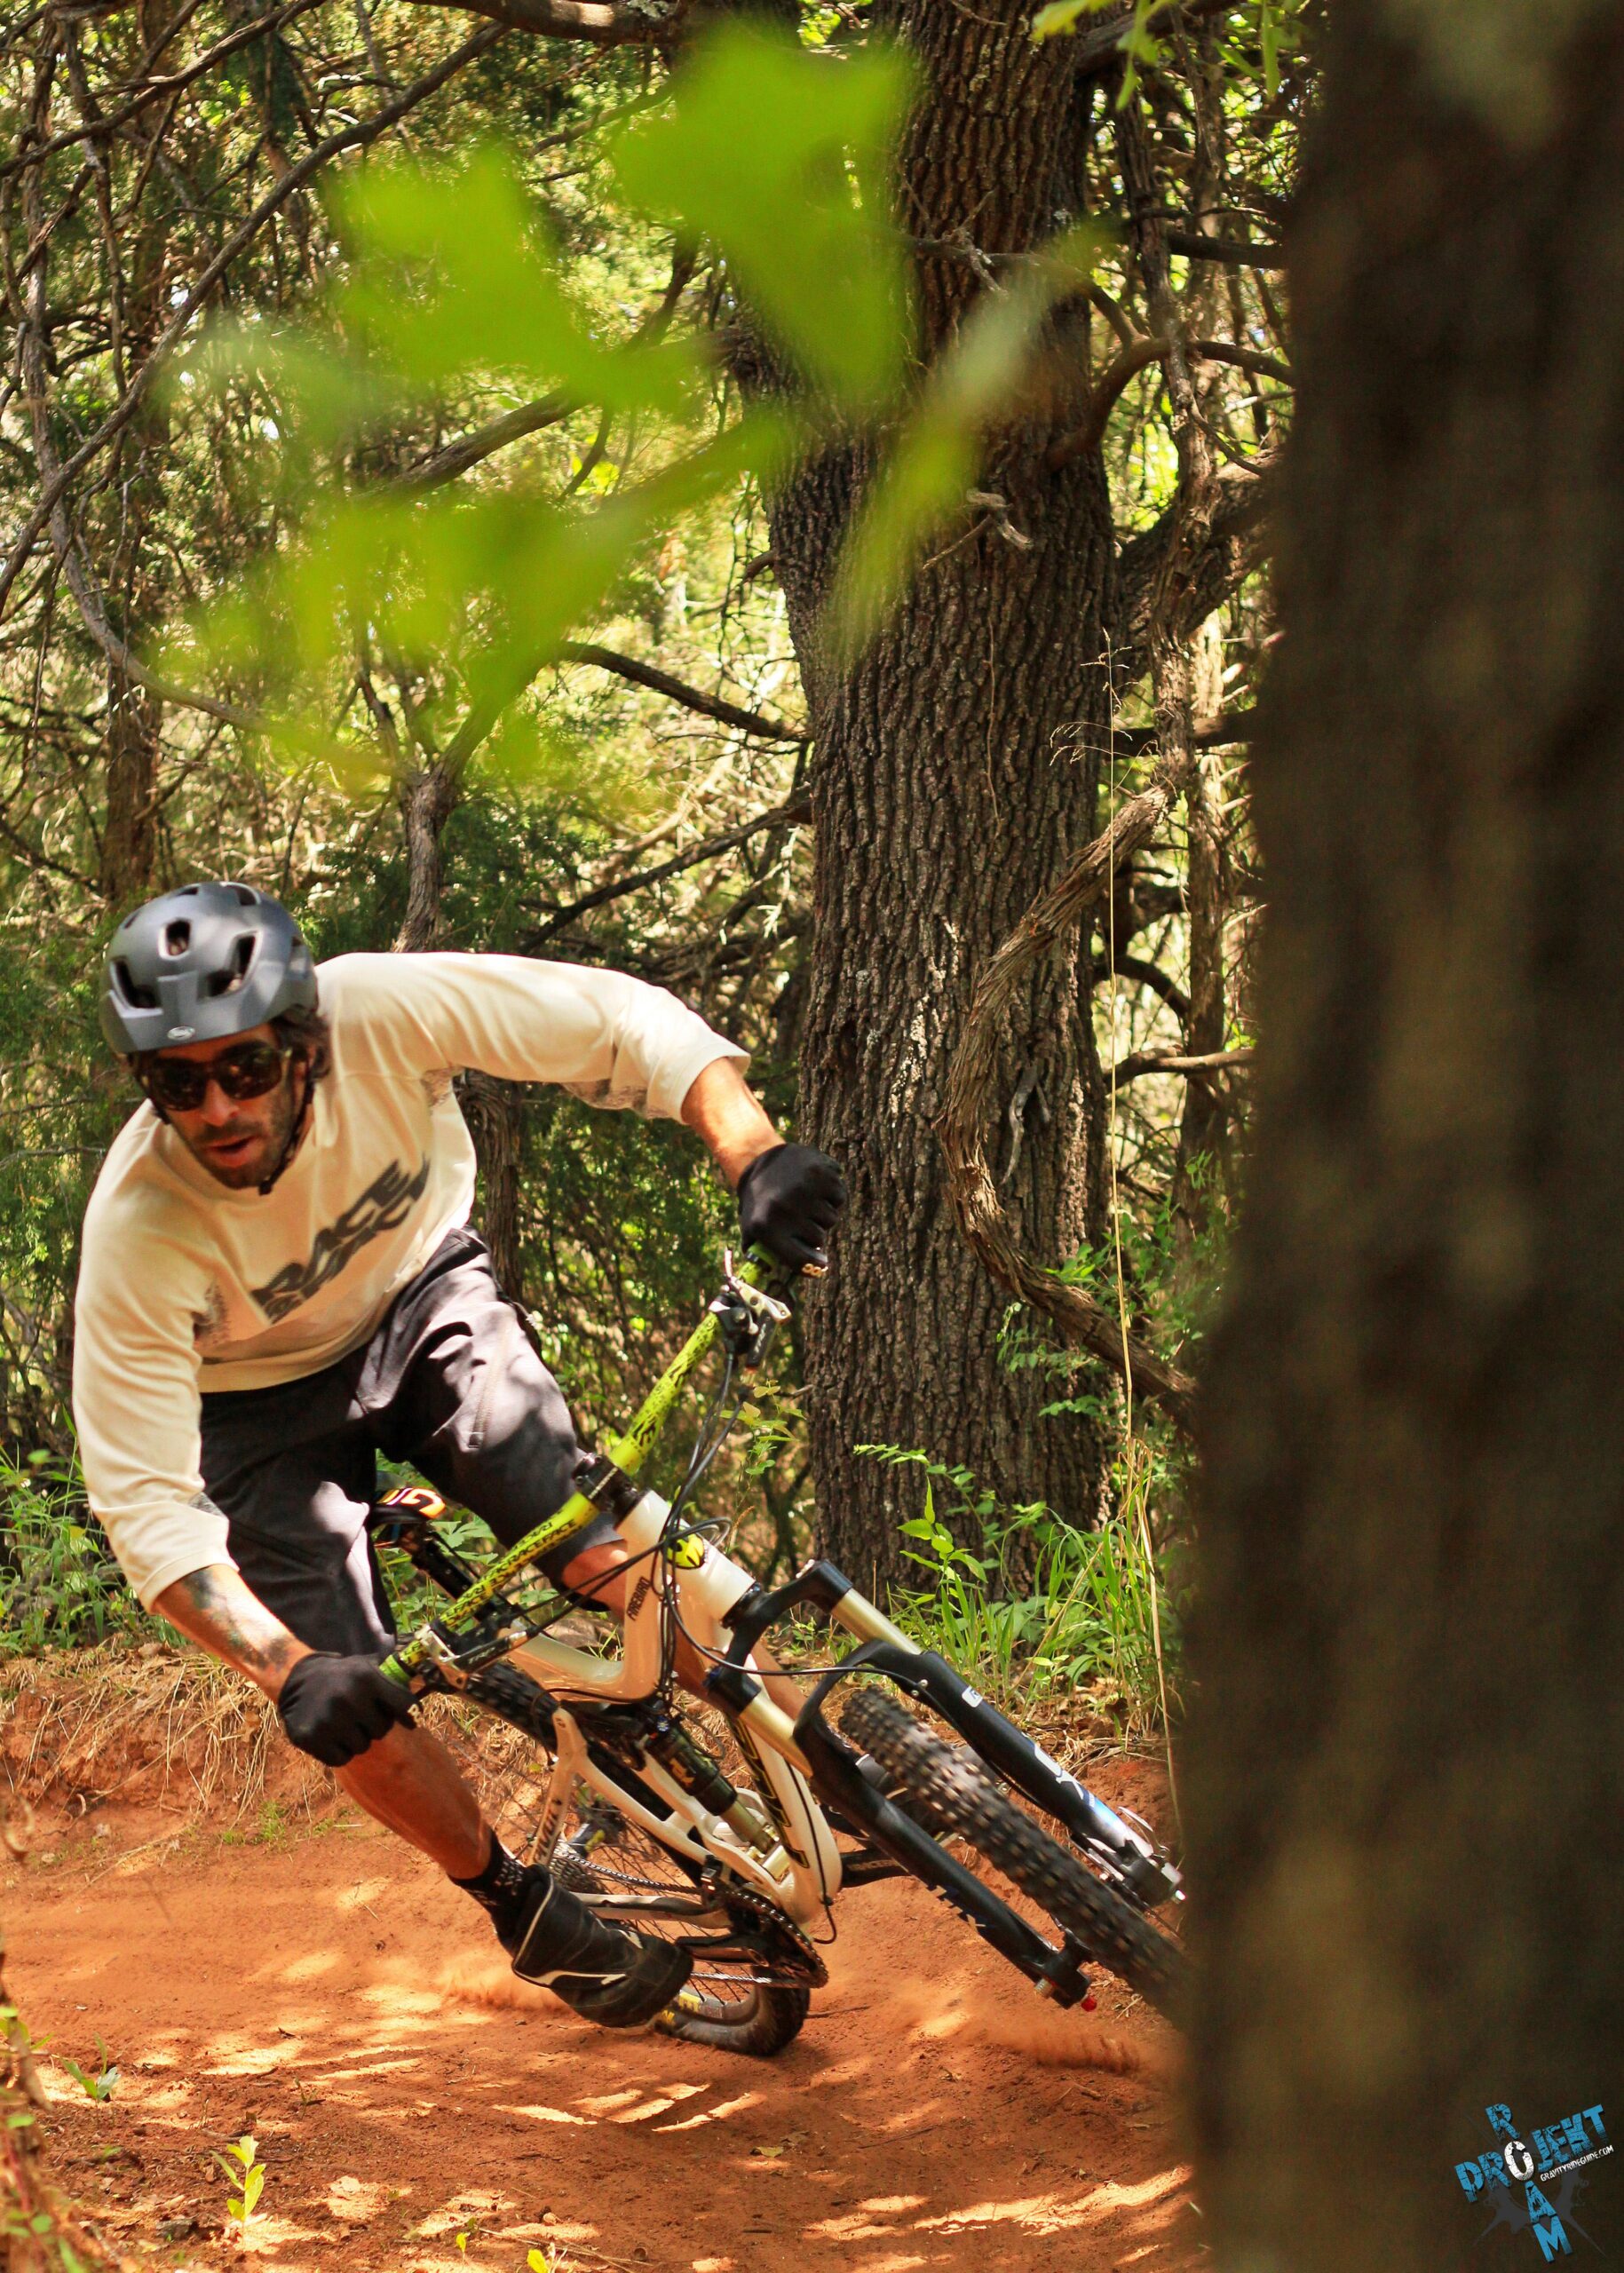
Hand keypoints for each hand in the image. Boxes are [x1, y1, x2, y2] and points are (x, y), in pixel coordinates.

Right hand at [276, 1651, 414, 1766]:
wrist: (297, 1680)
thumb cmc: (342, 1676)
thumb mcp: (366, 1667)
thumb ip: (392, 1681)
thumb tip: (421, 1700)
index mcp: (366, 1678)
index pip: (403, 1705)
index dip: (408, 1714)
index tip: (410, 1721)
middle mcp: (348, 1697)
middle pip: (382, 1730)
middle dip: (374, 1725)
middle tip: (361, 1715)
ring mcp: (328, 1719)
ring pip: (362, 1746)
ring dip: (356, 1738)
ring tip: (343, 1723)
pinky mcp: (311, 1737)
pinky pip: (341, 1758)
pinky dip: (339, 1751)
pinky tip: (330, 1734)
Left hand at [737, 1141, 845, 1271]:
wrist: (760, 1158)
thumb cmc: (758, 1201)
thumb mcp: (751, 1228)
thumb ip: (765, 1256)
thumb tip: (792, 1275)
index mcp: (766, 1226)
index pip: (801, 1261)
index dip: (814, 1266)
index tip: (821, 1264)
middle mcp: (785, 1209)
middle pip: (819, 1238)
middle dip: (813, 1232)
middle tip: (801, 1218)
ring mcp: (804, 1189)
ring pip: (831, 1218)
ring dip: (822, 1213)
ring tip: (805, 1200)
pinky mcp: (821, 1173)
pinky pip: (840, 1198)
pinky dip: (832, 1195)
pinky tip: (815, 1187)